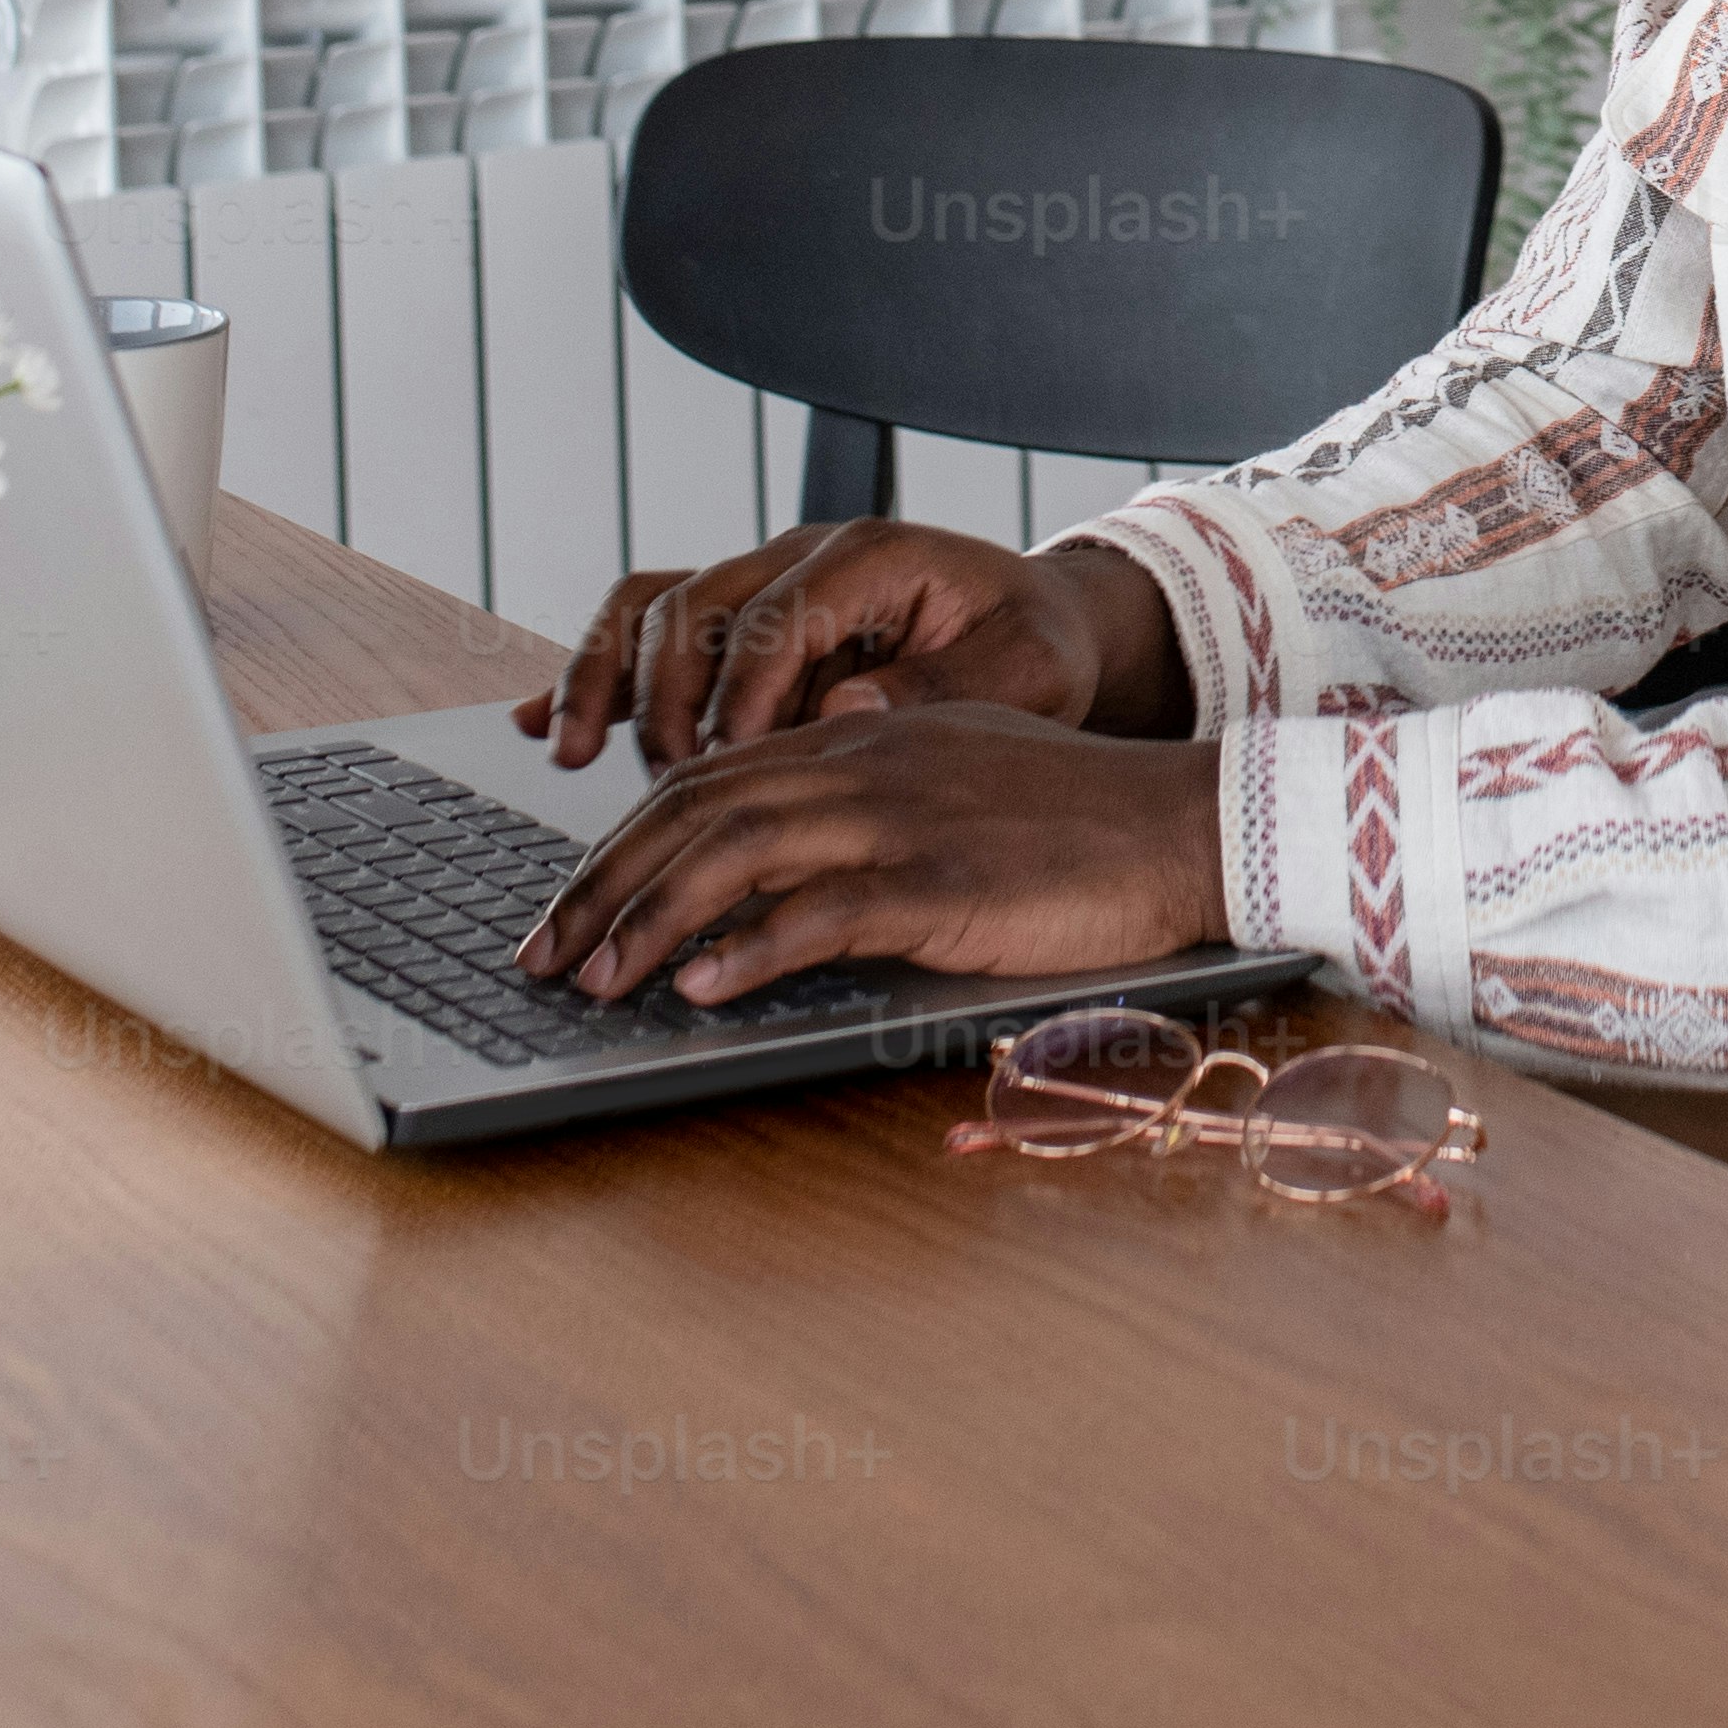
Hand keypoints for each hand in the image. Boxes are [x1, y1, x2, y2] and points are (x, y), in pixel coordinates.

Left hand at [524, 701, 1232, 1004]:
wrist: (1183, 824)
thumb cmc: (1074, 814)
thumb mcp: (953, 775)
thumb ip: (867, 790)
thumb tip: (784, 836)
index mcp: (858, 738)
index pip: (704, 778)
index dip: (622, 843)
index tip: (570, 907)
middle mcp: (863, 764)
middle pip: (693, 811)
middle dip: (601, 886)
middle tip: (544, 955)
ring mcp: (900, 820)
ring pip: (734, 856)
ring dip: (649, 921)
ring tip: (596, 981)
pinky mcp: (940, 884)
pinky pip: (820, 913)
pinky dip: (748, 950)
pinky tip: (701, 989)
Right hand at [535, 520, 1188, 771]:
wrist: (1036, 626)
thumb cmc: (1033, 649)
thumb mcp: (1025, 670)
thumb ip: (944, 686)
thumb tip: (845, 701)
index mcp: (872, 556)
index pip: (776, 615)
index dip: (743, 693)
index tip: (731, 767)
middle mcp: (801, 557)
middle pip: (694, 604)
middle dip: (665, 697)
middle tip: (664, 782)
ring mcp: (762, 583)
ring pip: (652, 608)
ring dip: (606, 678)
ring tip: (572, 752)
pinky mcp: (739, 624)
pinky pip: (645, 630)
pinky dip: (595, 674)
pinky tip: (546, 727)